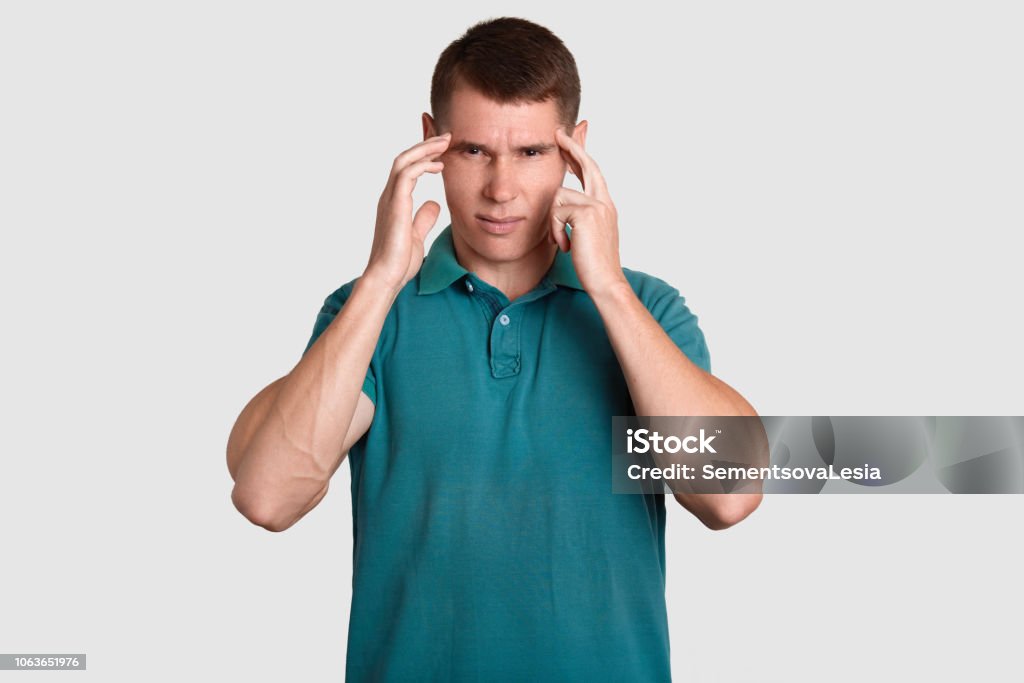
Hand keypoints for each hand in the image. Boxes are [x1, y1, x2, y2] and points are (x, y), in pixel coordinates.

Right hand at [364, 133, 449, 292]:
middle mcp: (389, 196)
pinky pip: (406, 174)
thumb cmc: (399, 261)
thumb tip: (434, 204)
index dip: (423, 155)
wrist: (386, 277)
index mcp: (394, 202)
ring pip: (403, 161)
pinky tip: (439, 165)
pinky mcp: (395, 205)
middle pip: (404, 159)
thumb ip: (423, 218)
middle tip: (446, 137)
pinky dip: (422, 165)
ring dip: (425, 149)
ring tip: (444, 143)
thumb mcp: (417, 235)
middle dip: (425, 145)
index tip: (442, 150)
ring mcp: (390, 199)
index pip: (406, 169)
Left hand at [548, 128, 627, 296]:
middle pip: (587, 164)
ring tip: (564, 243)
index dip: (582, 153)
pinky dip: (556, 231)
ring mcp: (597, 206)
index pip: (593, 172)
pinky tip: (566, 247)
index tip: (574, 135)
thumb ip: (579, 217)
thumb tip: (563, 207)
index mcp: (605, 205)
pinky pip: (556, 212)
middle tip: (557, 133)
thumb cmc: (594, 265)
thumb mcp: (586, 236)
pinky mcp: (586, 213)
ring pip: (559, 196)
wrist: (606, 282)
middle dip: (572, 146)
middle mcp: (604, 201)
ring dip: (554, 222)